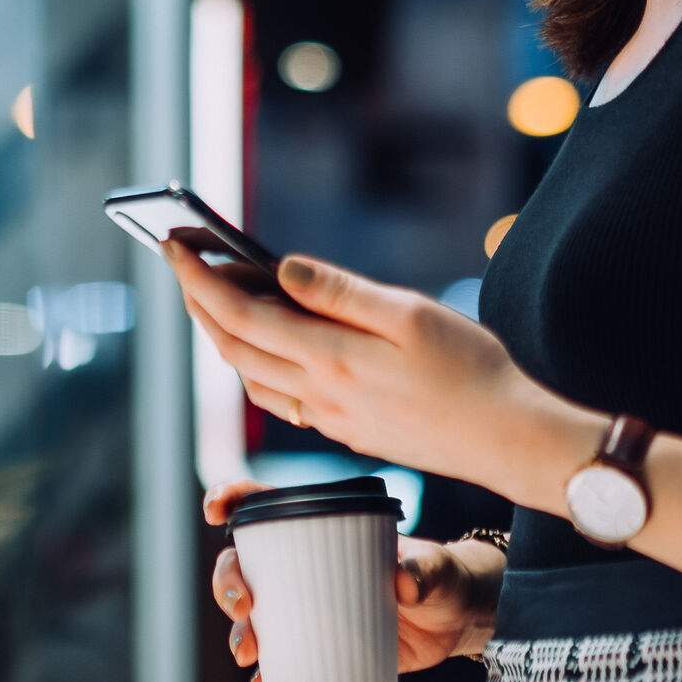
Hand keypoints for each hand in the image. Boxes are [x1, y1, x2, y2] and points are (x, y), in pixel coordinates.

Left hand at [159, 236, 569, 499]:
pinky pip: (279, 397)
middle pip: (232, 346)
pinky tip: (266, 345)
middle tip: (181, 259)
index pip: (239, 314)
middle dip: (198, 300)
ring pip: (250, 376)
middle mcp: (318, 394)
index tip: (173, 243)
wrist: (507, 439)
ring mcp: (329, 419)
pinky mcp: (347, 431)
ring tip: (213, 292)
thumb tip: (280, 268)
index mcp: (329, 358)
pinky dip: (255, 364)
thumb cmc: (471, 368)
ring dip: (222, 334)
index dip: (199, 277)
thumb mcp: (410, 313)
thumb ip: (339, 291)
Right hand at [204, 479, 498, 681]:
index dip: (231, 500)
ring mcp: (307, 609)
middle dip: (226, 583)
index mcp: (321, 528)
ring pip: (253, 618)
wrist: (454, 621)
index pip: (264, 505)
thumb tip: (404, 584)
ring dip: (238, 633)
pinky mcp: (319, 647)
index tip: (215, 509)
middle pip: (244, 566)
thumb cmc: (440, 577)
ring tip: (248, 652)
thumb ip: (424, 568)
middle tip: (242, 606)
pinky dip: (266, 675)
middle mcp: (302, 567)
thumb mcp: (435, 567)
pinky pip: (280, 662)